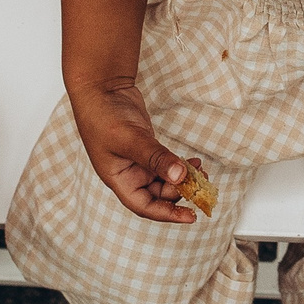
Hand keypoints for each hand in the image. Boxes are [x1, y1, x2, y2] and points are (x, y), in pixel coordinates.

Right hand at [71, 81, 201, 223]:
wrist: (101, 87)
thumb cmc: (102, 114)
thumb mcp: (130, 139)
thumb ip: (155, 158)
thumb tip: (180, 176)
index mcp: (119, 179)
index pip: (144, 205)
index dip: (167, 213)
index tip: (190, 216)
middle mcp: (128, 174)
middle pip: (158, 194)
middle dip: (181, 192)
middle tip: (203, 185)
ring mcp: (138, 161)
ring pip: (164, 179)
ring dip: (183, 179)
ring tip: (202, 172)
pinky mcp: (147, 148)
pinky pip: (166, 164)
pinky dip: (179, 165)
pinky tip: (193, 162)